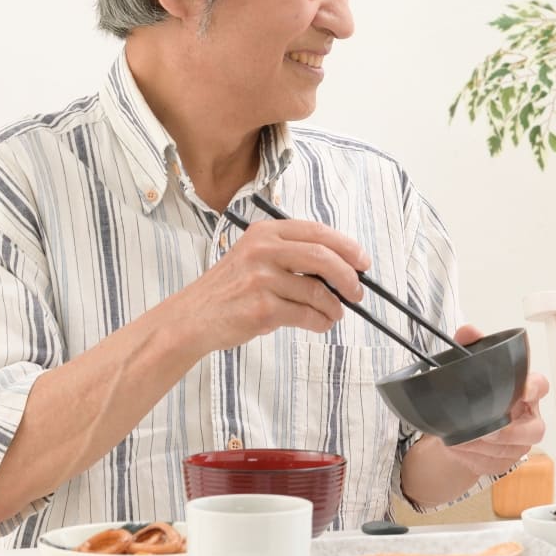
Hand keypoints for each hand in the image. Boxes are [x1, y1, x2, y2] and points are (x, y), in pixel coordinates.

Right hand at [168, 218, 371, 353]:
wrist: (192, 318)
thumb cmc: (229, 290)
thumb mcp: (255, 258)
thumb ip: (293, 256)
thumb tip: (342, 269)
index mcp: (265, 233)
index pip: (317, 232)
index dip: (347, 247)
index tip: (363, 262)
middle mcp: (263, 250)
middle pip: (323, 258)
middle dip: (348, 277)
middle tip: (357, 292)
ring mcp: (261, 279)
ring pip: (317, 291)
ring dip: (334, 306)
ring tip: (335, 314)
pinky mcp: (262, 308)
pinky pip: (306, 315)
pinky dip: (320, 322)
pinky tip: (320, 323)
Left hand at [436, 325, 549, 475]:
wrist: (460, 426)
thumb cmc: (475, 394)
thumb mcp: (470, 366)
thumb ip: (471, 345)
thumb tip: (469, 331)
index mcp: (525, 391)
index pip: (540, 386)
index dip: (534, 388)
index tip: (523, 390)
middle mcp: (527, 418)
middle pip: (536, 430)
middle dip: (511, 432)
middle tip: (488, 431)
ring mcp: (518, 444)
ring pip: (511, 450)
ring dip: (486, 446)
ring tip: (462, 438)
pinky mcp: (504, 462)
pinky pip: (494, 464)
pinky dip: (474, 457)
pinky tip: (459, 448)